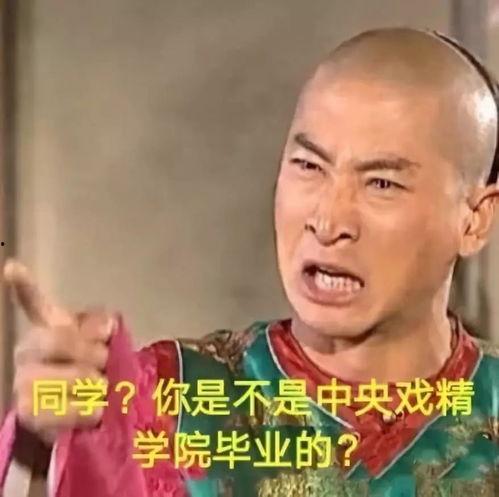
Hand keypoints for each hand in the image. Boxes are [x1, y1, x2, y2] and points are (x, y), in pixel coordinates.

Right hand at [5, 259, 113, 444]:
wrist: (71, 411)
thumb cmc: (86, 370)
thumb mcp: (96, 344)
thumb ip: (100, 327)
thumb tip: (107, 325)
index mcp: (46, 330)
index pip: (35, 304)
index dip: (25, 287)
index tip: (12, 268)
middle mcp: (27, 352)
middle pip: (58, 340)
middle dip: (91, 352)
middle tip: (105, 364)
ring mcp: (22, 382)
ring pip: (67, 377)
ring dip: (95, 386)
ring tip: (100, 391)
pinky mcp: (26, 415)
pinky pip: (63, 411)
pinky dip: (85, 411)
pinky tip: (95, 411)